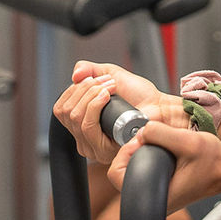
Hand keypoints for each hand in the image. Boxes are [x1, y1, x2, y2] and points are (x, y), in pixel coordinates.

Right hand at [52, 62, 188, 163]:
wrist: (159, 107)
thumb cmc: (139, 95)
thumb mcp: (110, 75)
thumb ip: (89, 70)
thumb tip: (75, 75)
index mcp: (82, 123)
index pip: (60, 110)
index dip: (74, 90)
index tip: (94, 80)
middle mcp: (84, 138)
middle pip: (66, 112)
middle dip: (84, 90)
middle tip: (106, 83)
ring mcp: (93, 146)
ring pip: (75, 117)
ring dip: (91, 95)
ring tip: (110, 88)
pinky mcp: (103, 149)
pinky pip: (87, 126)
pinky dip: (95, 104)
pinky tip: (108, 97)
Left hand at [108, 119, 220, 209]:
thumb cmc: (215, 161)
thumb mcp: (188, 142)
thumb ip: (161, 133)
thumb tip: (141, 130)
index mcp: (158, 196)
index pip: (117, 176)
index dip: (125, 154)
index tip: (142, 142)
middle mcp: (156, 201)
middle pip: (124, 172)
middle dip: (135, 151)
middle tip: (152, 141)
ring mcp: (160, 195)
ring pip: (135, 170)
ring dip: (144, 153)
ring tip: (162, 146)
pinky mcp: (164, 188)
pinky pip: (146, 171)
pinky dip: (151, 157)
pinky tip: (165, 150)